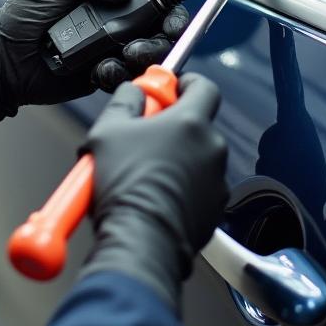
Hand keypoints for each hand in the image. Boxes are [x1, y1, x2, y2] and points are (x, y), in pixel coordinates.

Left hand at [0, 0, 188, 147]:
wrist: (5, 59)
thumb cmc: (25, 12)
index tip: (172, 8)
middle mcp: (121, 15)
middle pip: (165, 20)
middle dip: (167, 31)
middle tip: (154, 37)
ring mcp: (117, 44)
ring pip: (154, 50)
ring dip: (147, 53)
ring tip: (124, 55)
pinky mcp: (110, 71)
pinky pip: (131, 75)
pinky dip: (122, 73)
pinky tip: (101, 70)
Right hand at [78, 73, 228, 312]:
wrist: (141, 242)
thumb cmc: (126, 187)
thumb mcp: (108, 131)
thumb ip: (126, 100)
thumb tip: (134, 92)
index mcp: (191, 123)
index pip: (203, 86)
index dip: (184, 84)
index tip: (167, 89)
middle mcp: (212, 148)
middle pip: (197, 124)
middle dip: (170, 126)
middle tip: (141, 136)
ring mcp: (217, 180)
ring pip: (197, 157)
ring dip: (175, 158)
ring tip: (142, 173)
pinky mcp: (215, 208)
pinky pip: (199, 187)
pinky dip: (181, 187)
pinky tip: (155, 196)